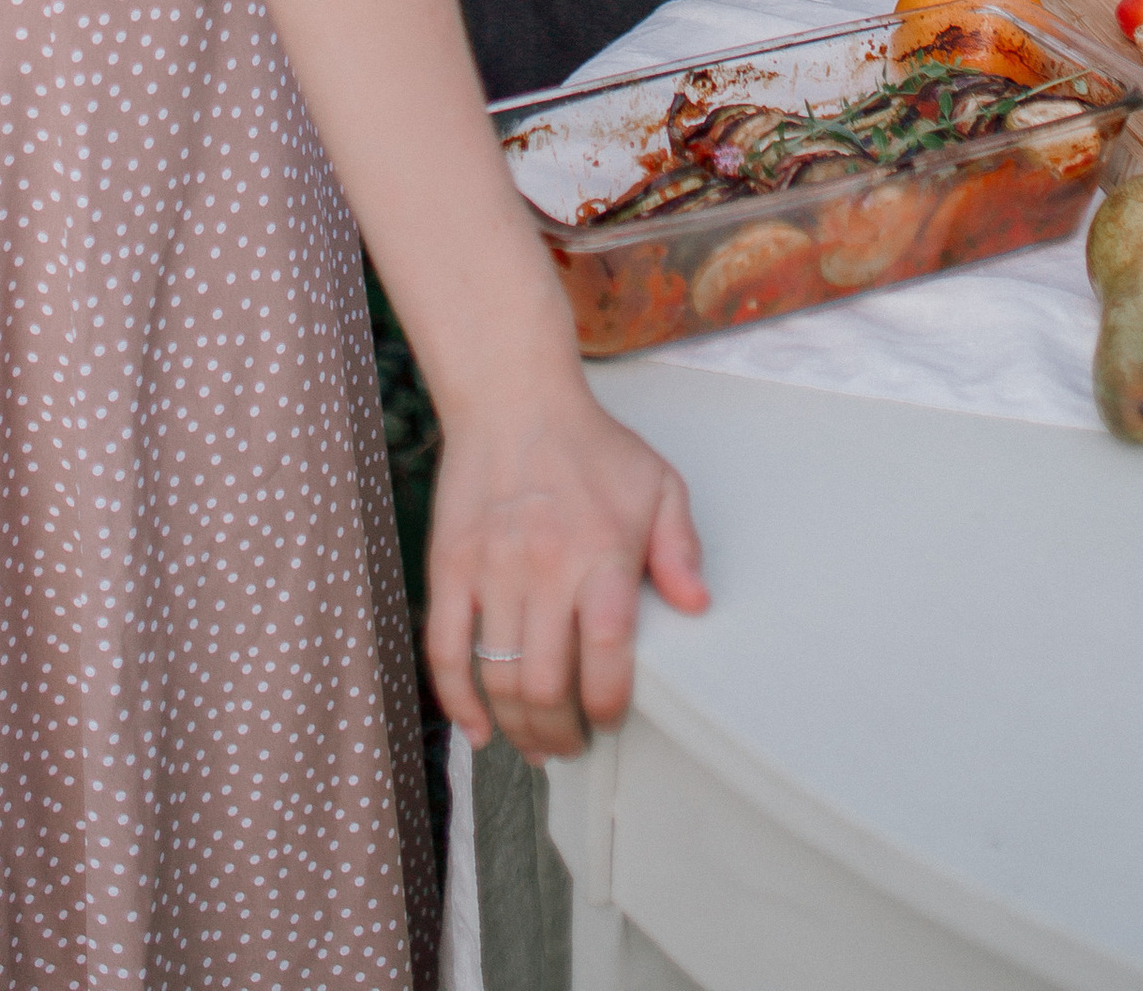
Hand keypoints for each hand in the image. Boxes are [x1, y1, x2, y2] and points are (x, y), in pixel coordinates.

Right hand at [425, 375, 708, 761]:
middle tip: (572, 745)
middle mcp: (545, 569)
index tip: (611, 718)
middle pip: (546, 684)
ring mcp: (492, 570)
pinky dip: (459, 700)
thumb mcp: (658, 484)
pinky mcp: (451, 567)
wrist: (513, 398)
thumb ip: (680, 548)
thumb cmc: (590, 446)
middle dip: (562, 734)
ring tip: (536, 743)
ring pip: (498, 678)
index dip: (609, 705)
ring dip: (518, 728)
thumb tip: (696, 606)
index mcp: (601, 555)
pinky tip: (478, 728)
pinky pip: (446, 649)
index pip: (606, 656)